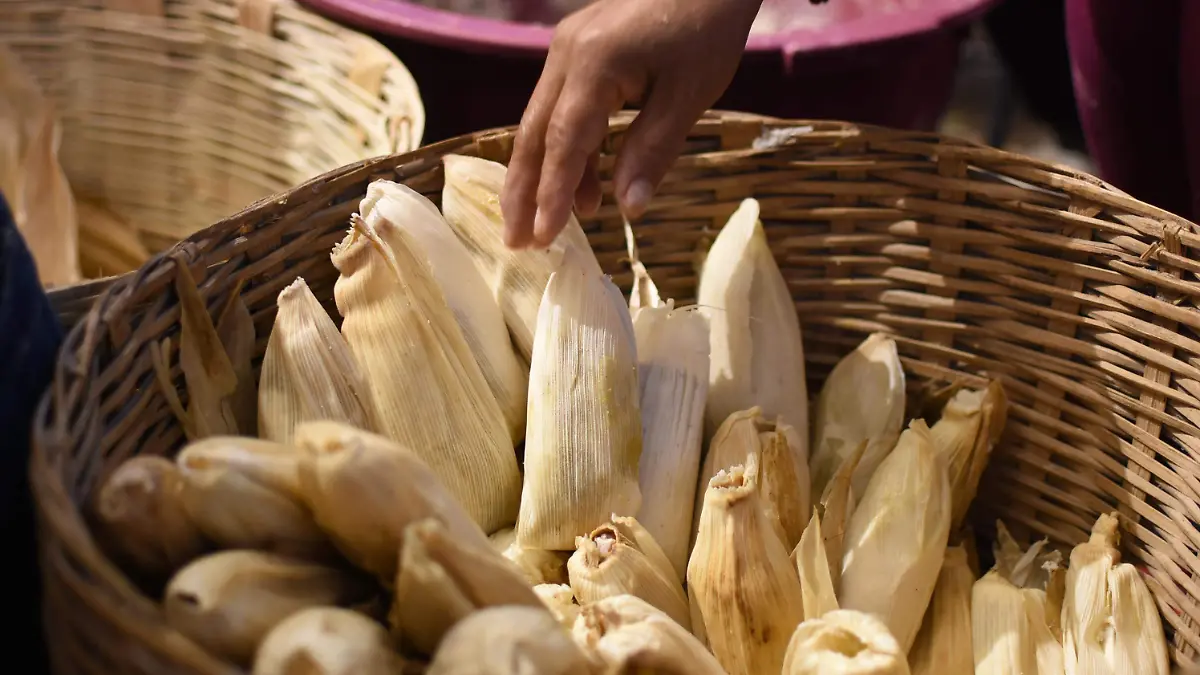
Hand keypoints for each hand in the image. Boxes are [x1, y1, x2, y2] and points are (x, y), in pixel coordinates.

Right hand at [500, 0, 762, 247]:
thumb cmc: (706, 27)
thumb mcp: (689, 94)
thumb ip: (653, 150)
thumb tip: (629, 209)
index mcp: (593, 63)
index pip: (564, 141)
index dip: (552, 194)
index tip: (543, 237)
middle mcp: (566, 54)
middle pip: (532, 134)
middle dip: (523, 192)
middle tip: (517, 243)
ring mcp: (566, 50)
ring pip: (541, 123)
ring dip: (543, 176)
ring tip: (550, 227)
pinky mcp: (577, 51)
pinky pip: (559, 109)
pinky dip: (566, 150)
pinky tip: (585, 187)